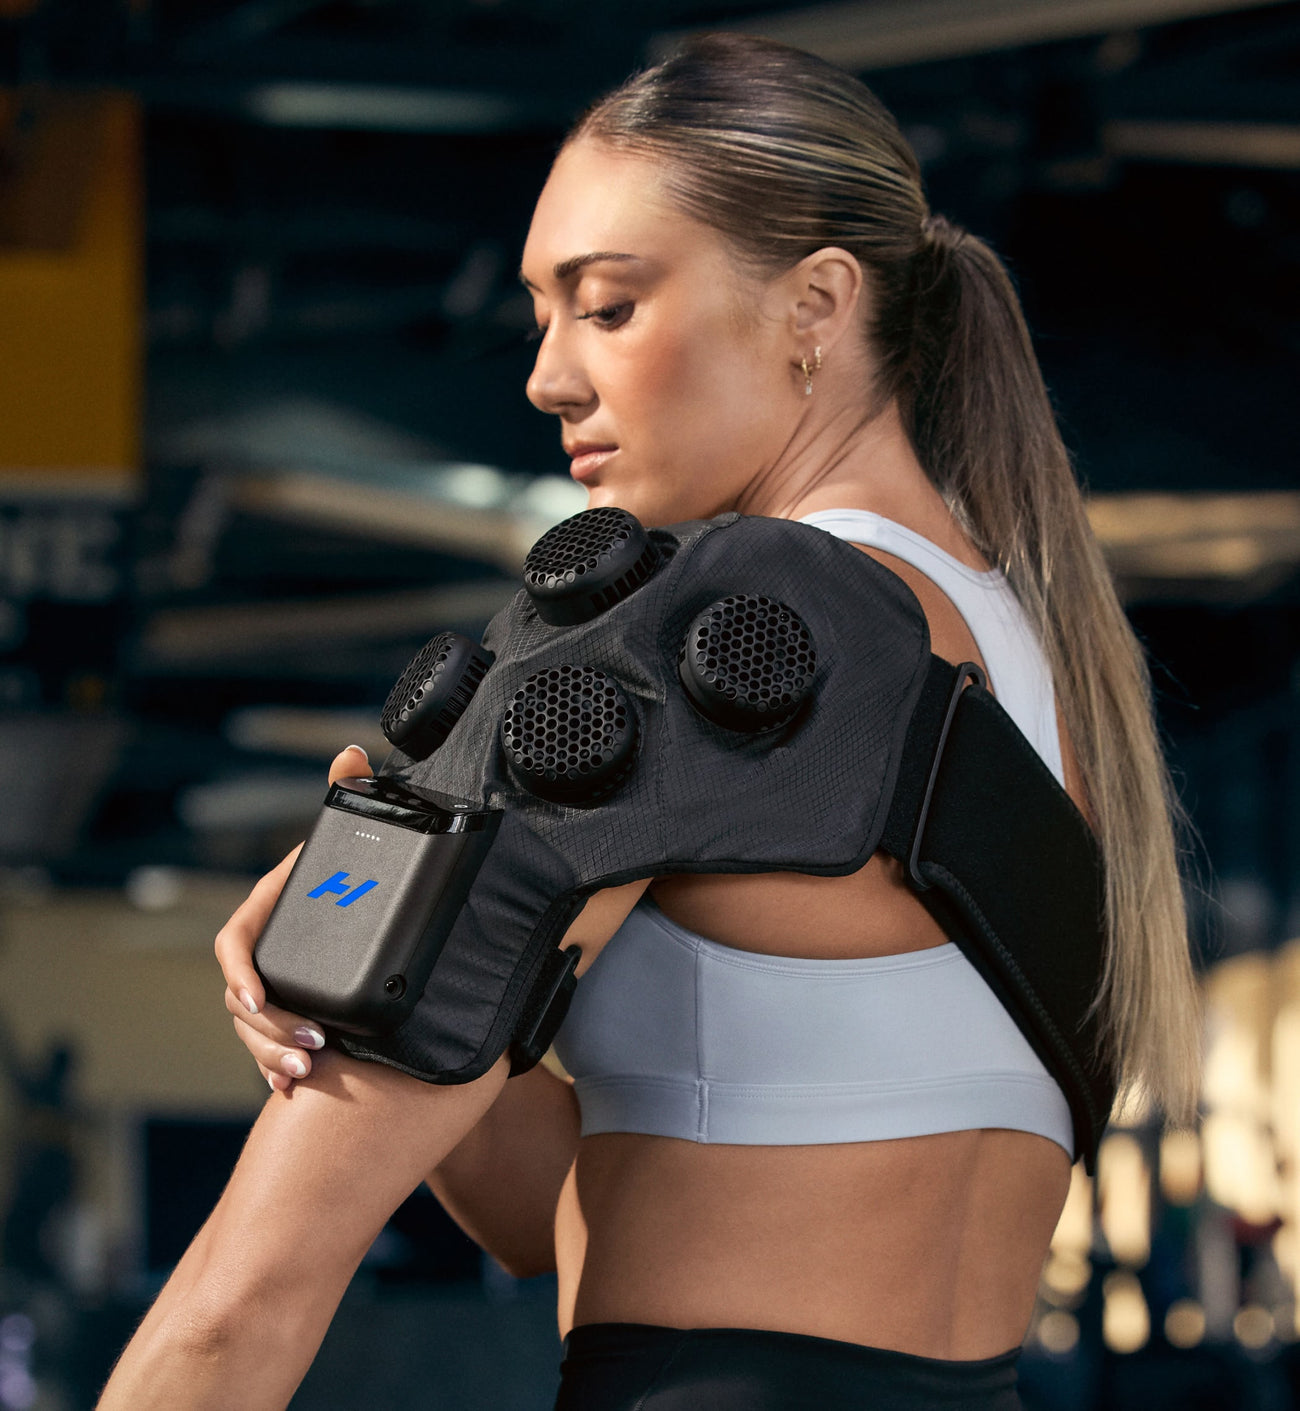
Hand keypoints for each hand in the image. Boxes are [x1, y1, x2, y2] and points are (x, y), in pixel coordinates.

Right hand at [215, 745, 371, 1091]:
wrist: (365, 905)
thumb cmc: (348, 871)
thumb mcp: (348, 836)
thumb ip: (348, 793)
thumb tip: (352, 752)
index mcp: (267, 913)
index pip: (235, 946)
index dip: (240, 972)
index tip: (257, 996)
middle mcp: (262, 954)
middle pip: (241, 1001)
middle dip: (266, 1029)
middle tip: (310, 1047)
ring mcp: (271, 987)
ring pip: (253, 1030)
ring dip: (272, 1053)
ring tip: (307, 1071)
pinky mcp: (287, 1013)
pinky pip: (268, 1047)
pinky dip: (276, 1067)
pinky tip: (291, 1089)